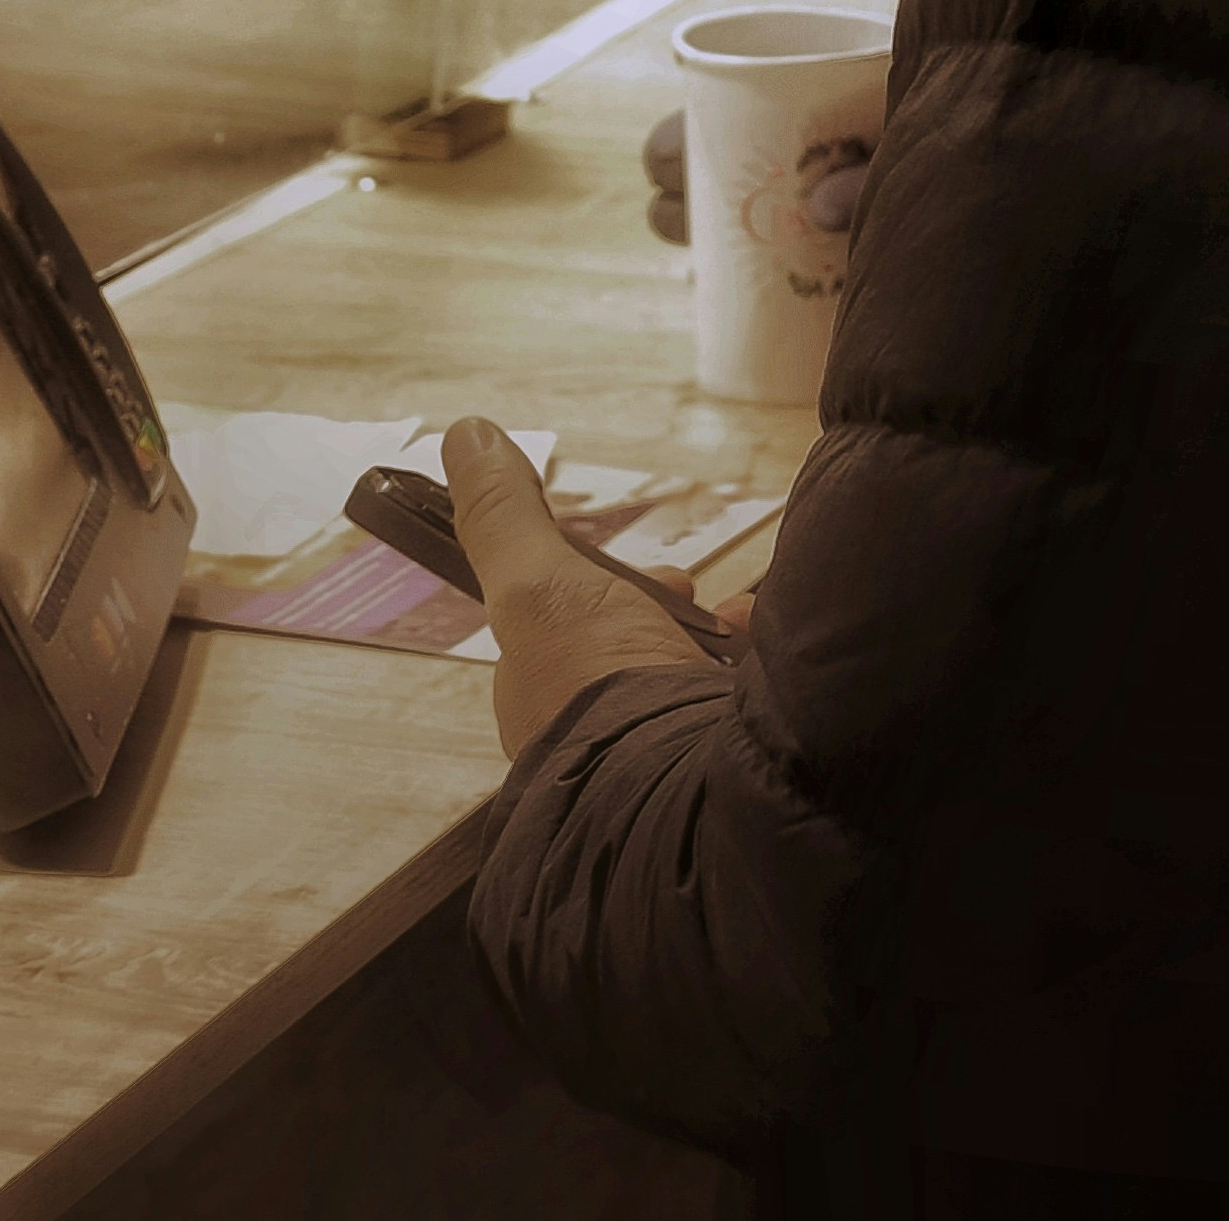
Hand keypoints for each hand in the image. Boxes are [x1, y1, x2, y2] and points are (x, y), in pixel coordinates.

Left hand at [441, 419, 733, 764]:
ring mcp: (652, 754)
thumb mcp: (541, 587)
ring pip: (681, 677)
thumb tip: (464, 434)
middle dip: (662, 610)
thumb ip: (504, 518)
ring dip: (711, 640)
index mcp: (544, 705)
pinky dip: (753, 666)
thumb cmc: (604, 696)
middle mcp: (592, 735)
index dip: (595, 587)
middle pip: (627, 650)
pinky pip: (734, 703)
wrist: (690, 793)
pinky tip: (765, 644)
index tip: (640, 571)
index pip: (564, 632)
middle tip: (684, 594)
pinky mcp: (711, 767)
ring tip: (739, 623)